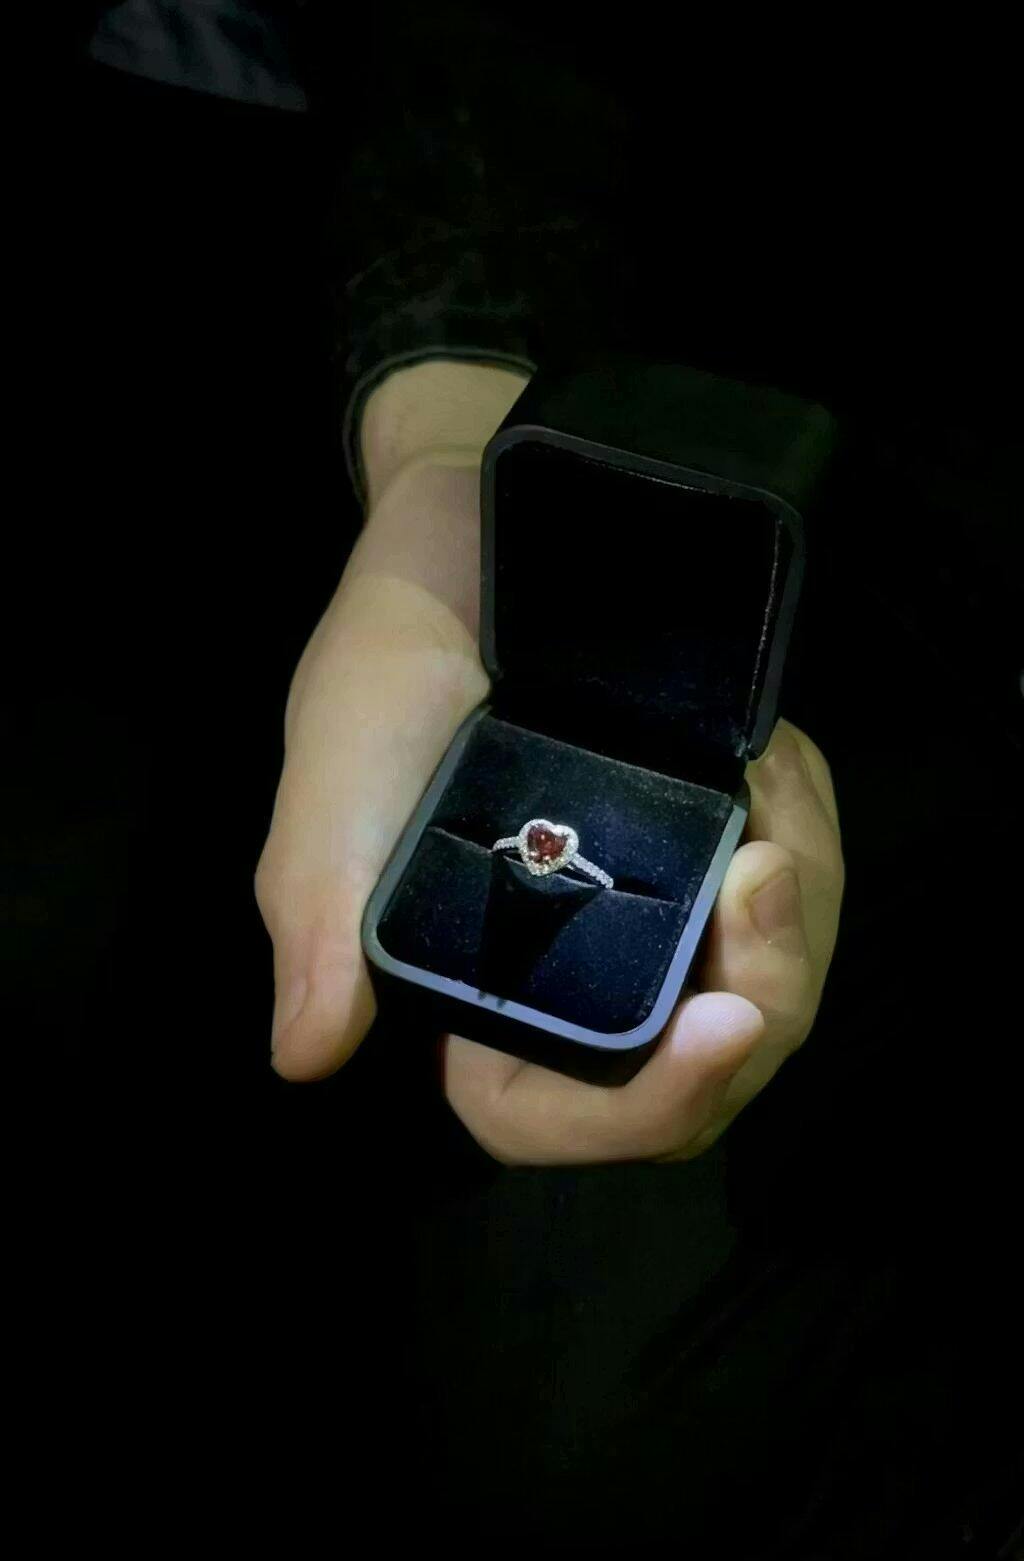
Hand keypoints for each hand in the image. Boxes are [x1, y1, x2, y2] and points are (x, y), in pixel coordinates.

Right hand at [255, 362, 843, 1164]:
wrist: (477, 523)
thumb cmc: (389, 657)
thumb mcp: (339, 778)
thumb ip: (321, 913)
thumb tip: (306, 1056)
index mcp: (465, 983)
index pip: (544, 1112)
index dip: (636, 1108)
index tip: (720, 1016)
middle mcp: (564, 966)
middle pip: (685, 1070)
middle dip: (759, 1001)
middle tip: (770, 874)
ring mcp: (646, 907)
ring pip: (762, 988)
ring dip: (796, 919)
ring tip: (773, 803)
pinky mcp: (706, 840)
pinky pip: (794, 893)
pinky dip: (808, 843)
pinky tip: (779, 770)